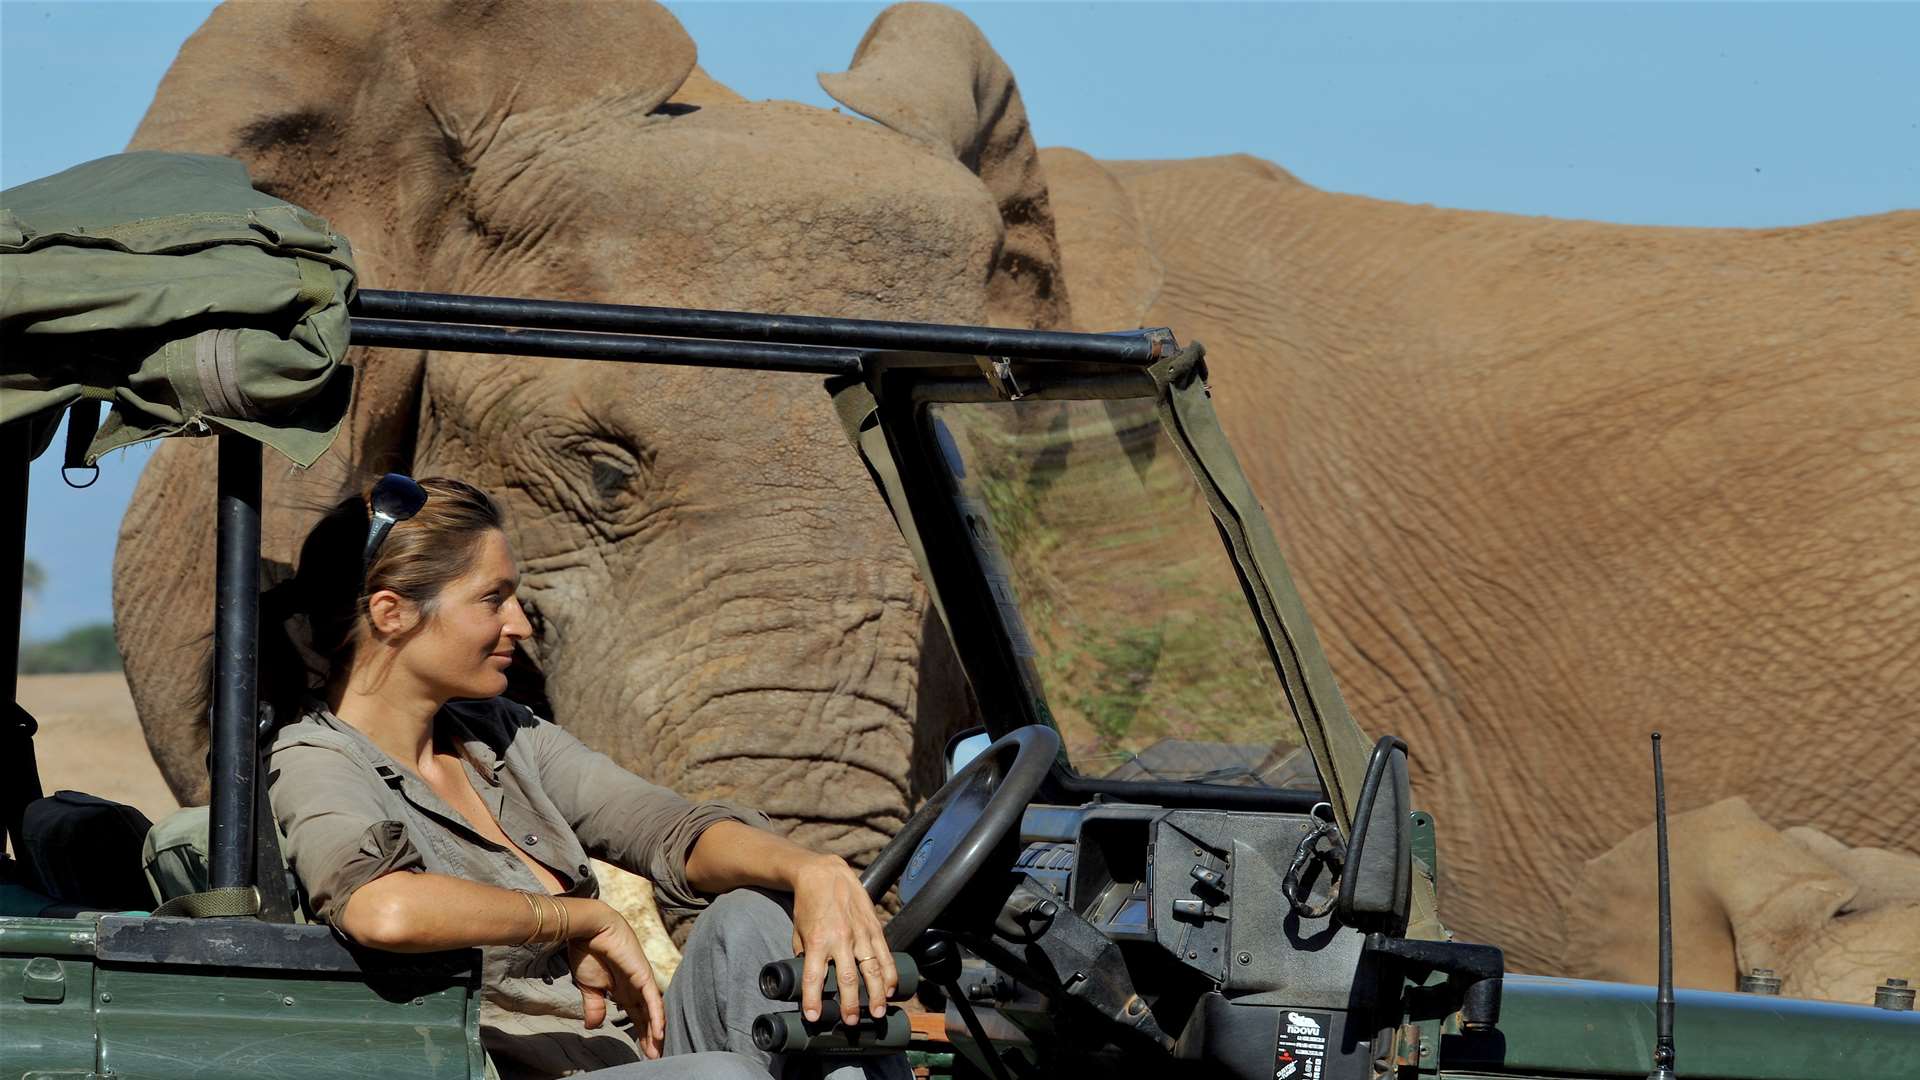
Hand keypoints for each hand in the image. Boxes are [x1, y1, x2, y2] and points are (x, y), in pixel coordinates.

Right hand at [565, 899, 665, 1058]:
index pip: (636, 1016)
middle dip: (650, 1038)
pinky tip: (659, 1033)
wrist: (588, 929)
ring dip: (656, 1032)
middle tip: (654, 1057)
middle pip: (647, 1017)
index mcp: (622, 990)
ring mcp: (641, 981)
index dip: (640, 1033)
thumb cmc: (587, 952)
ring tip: (658, 1052)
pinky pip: (653, 999)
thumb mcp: (589, 987)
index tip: (643, 1052)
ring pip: (653, 1011)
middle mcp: (635, 987)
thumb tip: (594, 1026)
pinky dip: (656, 1016)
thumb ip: (595, 1006)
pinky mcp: (643, 975)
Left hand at [789, 854, 896, 1024]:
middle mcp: (840, 938)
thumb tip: (812, 978)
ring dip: (877, 994)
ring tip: (878, 1012)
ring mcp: (860, 933)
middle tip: (852, 1022)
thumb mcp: (799, 932)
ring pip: (872, 969)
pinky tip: (891, 989)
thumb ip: (805, 956)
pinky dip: (890, 973)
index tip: (814, 1017)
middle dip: (851, 1004)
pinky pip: (885, 954)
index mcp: (817, 941)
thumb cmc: (809, 905)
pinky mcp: (874, 927)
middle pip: (848, 978)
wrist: (825, 873)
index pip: (814, 976)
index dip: (813, 999)